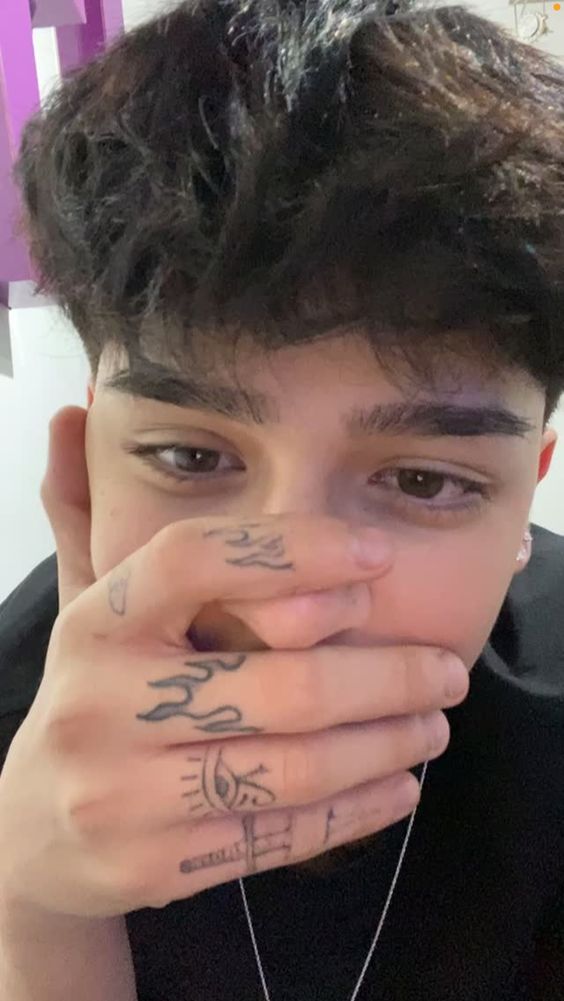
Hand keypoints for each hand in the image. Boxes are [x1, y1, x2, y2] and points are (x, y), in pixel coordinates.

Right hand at [0, 407, 467, 918]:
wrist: (31, 833)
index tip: (379, 554)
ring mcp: (123, 793)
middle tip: (446, 670)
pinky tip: (398, 785)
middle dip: (388, 676)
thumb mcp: (85, 604)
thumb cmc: (93, 698)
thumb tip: (76, 413)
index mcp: (95, 624)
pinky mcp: (153, 866)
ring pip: (297, 767)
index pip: (195, 559)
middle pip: (282, 683)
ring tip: (433, 724)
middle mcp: (101, 704)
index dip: (295, 548)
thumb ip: (88, 512)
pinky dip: (356, 809)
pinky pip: (281, 834)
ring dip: (388, 743)